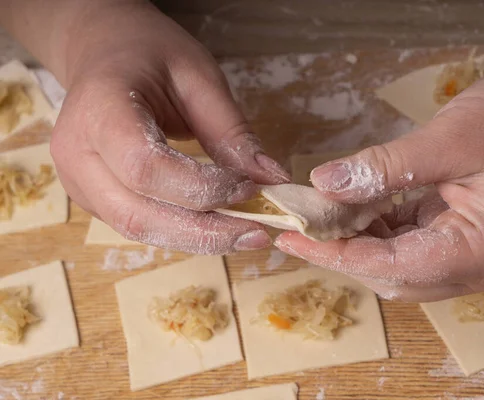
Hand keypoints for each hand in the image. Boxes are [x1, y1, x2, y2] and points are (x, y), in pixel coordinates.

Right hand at [49, 2, 289, 252]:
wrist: (103, 54)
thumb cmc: (149, 55)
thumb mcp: (198, 77)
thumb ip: (231, 130)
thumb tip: (272, 179)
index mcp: (99, 110)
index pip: (146, 167)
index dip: (201, 187)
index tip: (249, 188)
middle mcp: (76, 155)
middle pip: (139, 213)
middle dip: (205, 232)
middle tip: (258, 233)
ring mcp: (77, 182)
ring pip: (138, 229)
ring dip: (197, 239)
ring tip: (245, 234)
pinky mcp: (92, 198)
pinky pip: (139, 225)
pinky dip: (182, 232)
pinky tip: (218, 226)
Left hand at [275, 42, 483, 301]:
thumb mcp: (449, 139)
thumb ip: (384, 169)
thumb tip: (323, 185)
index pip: (394, 267)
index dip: (337, 255)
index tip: (292, 240)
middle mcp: (482, 266)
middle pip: (396, 275)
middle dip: (344, 251)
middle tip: (301, 226)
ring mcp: (477, 254)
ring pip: (402, 263)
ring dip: (361, 240)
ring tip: (323, 215)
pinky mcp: (469, 237)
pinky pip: (415, 244)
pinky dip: (382, 229)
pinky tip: (358, 206)